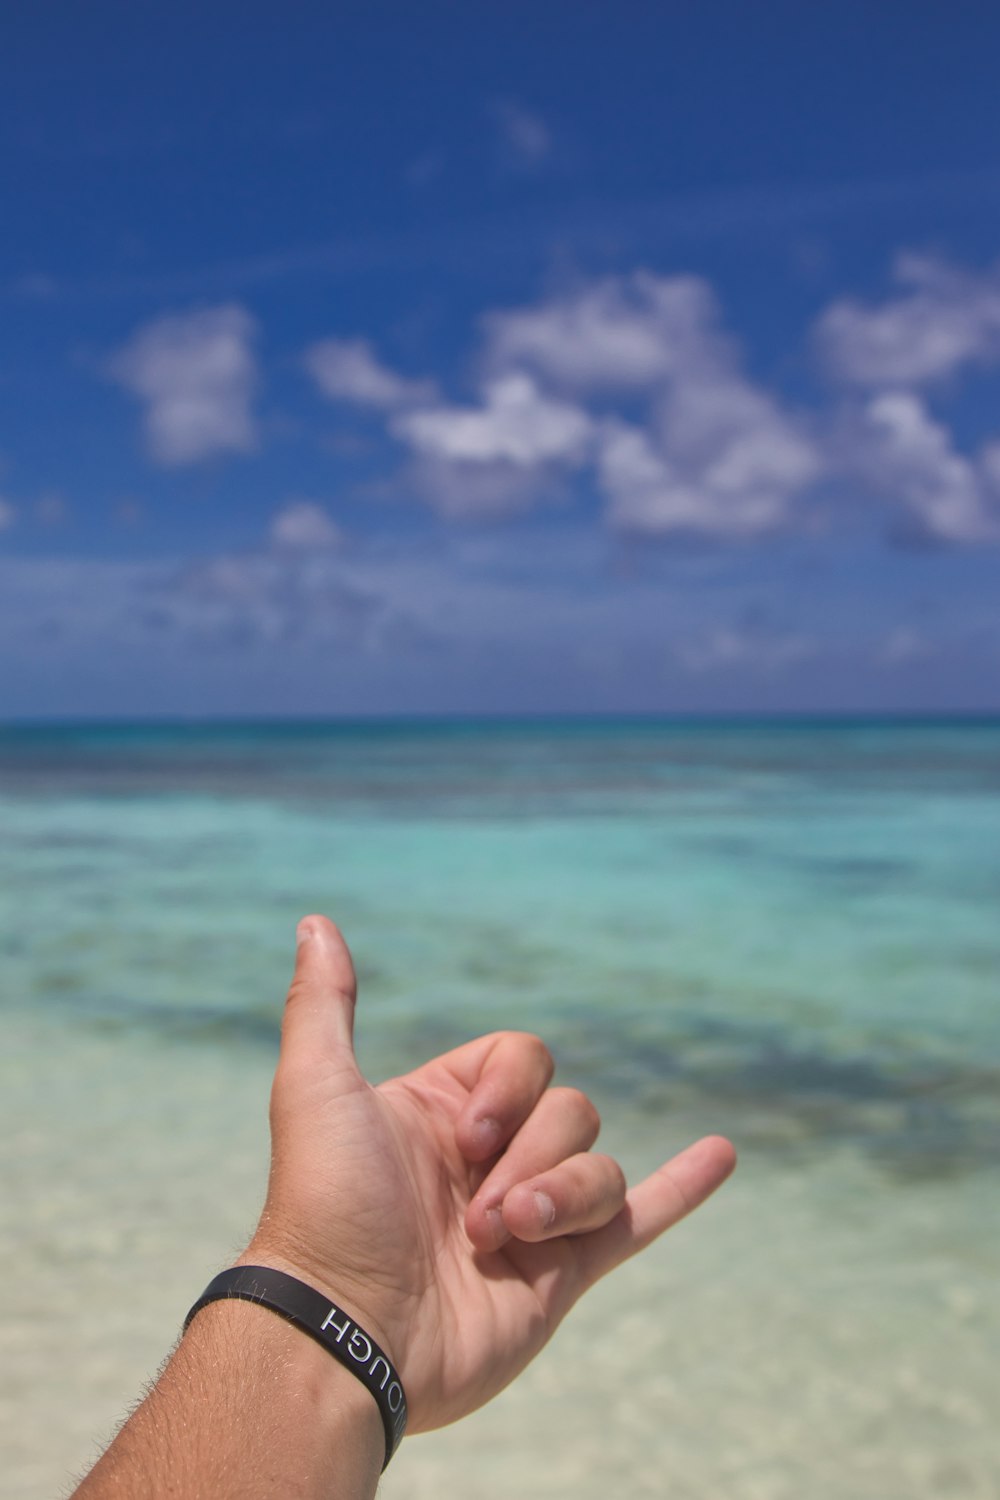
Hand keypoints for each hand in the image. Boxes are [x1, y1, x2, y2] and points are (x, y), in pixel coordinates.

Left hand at [241, 915, 735, 1432]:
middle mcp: (489, 1158)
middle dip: (533, 1156)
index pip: (523, 1058)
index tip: (466, 1137)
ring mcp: (531, 1217)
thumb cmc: (324, 1210)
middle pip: (570, 1110)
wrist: (346, 1337)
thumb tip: (315, 922)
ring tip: (507, 1243)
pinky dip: (681, 1187)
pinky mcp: (562, 1273)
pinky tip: (720, 1153)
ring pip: (600, 1167)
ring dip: (565, 1199)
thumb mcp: (316, 1090)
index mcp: (443, 1113)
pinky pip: (638, 1217)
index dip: (510, 1089)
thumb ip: (322, 1006)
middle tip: (477, 1215)